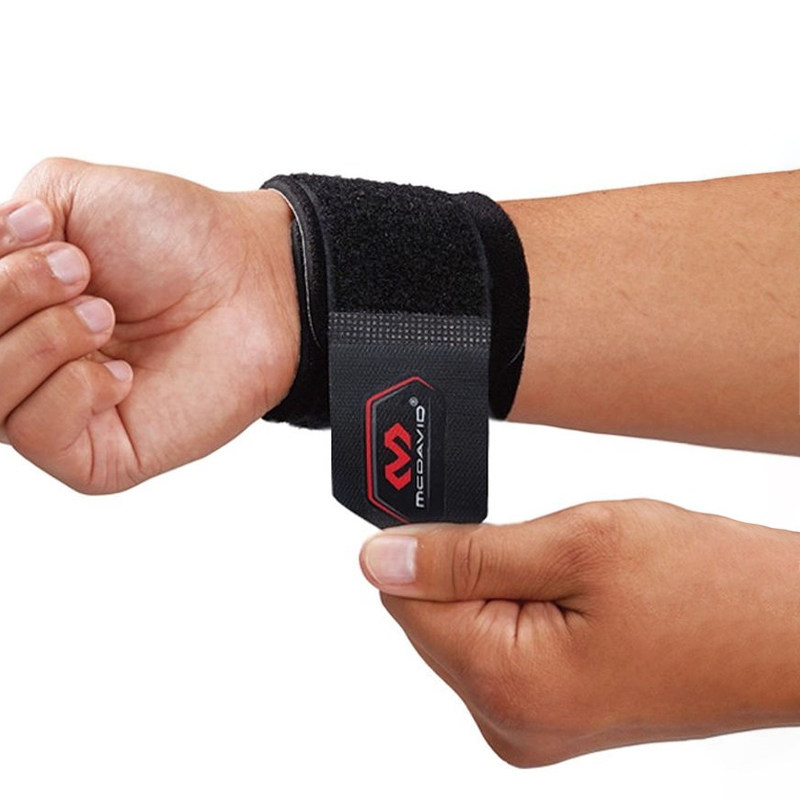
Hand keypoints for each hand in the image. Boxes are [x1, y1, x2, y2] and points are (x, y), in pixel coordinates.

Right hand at [1, 159, 297, 491]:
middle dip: (11, 293)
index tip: (40, 227)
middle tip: (80, 271)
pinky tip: (124, 373)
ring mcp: (58, 412)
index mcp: (13, 309)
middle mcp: (26, 362)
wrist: (250, 275)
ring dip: (46, 337)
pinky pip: (38, 433)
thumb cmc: (173, 238)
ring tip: (105, 314)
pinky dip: (74, 389)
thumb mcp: (65, 196)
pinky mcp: (96, 457)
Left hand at [359, 500, 799, 765]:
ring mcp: (533, 725)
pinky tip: (576, 596)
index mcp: (506, 686)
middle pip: (434, 618)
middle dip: (472, 566)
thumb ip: (463, 555)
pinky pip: (502, 644)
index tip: (461, 512)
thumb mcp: (575, 545)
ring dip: (502, 582)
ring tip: (573, 575)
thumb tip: (380, 557)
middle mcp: (511, 723)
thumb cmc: (708, 588)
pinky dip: (523, 605)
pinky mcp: (553, 713)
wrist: (789, 631)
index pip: (404, 602)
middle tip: (543, 543)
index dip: (425, 546)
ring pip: (468, 627)